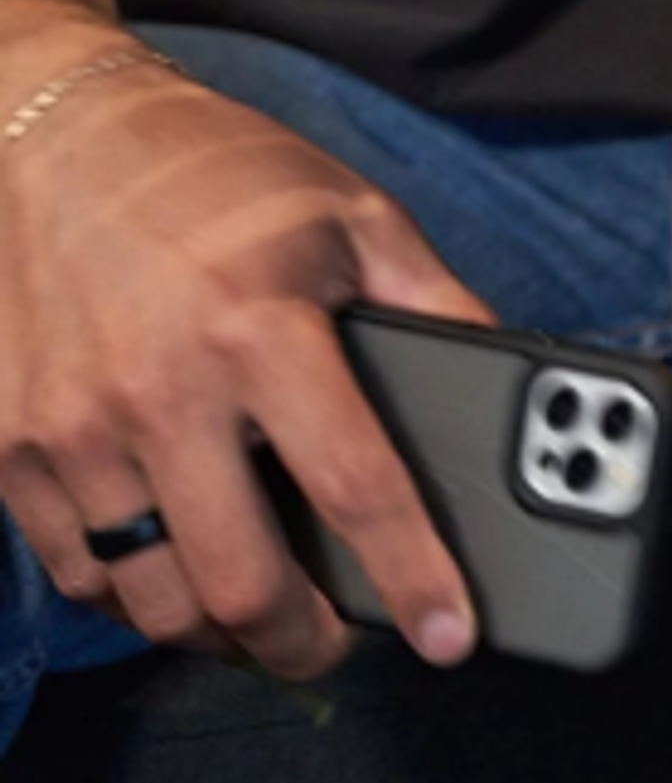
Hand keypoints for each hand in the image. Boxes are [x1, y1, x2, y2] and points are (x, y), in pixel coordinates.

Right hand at [0, 33, 484, 675]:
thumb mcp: (354, 214)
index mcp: (260, 328)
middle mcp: (160, 392)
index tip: (448, 636)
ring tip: (269, 617)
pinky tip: (181, 578)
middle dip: (306, 642)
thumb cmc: (219, 175)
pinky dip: (136, 599)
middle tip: (343, 642)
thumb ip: (436, 300)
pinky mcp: (11, 451)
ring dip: (219, 633)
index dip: (413, 575)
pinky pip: (77, 574)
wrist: (56, 140)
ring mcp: (73, 432)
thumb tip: (511, 376)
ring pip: (152, 599)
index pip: (357, 485)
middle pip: (239, 582)